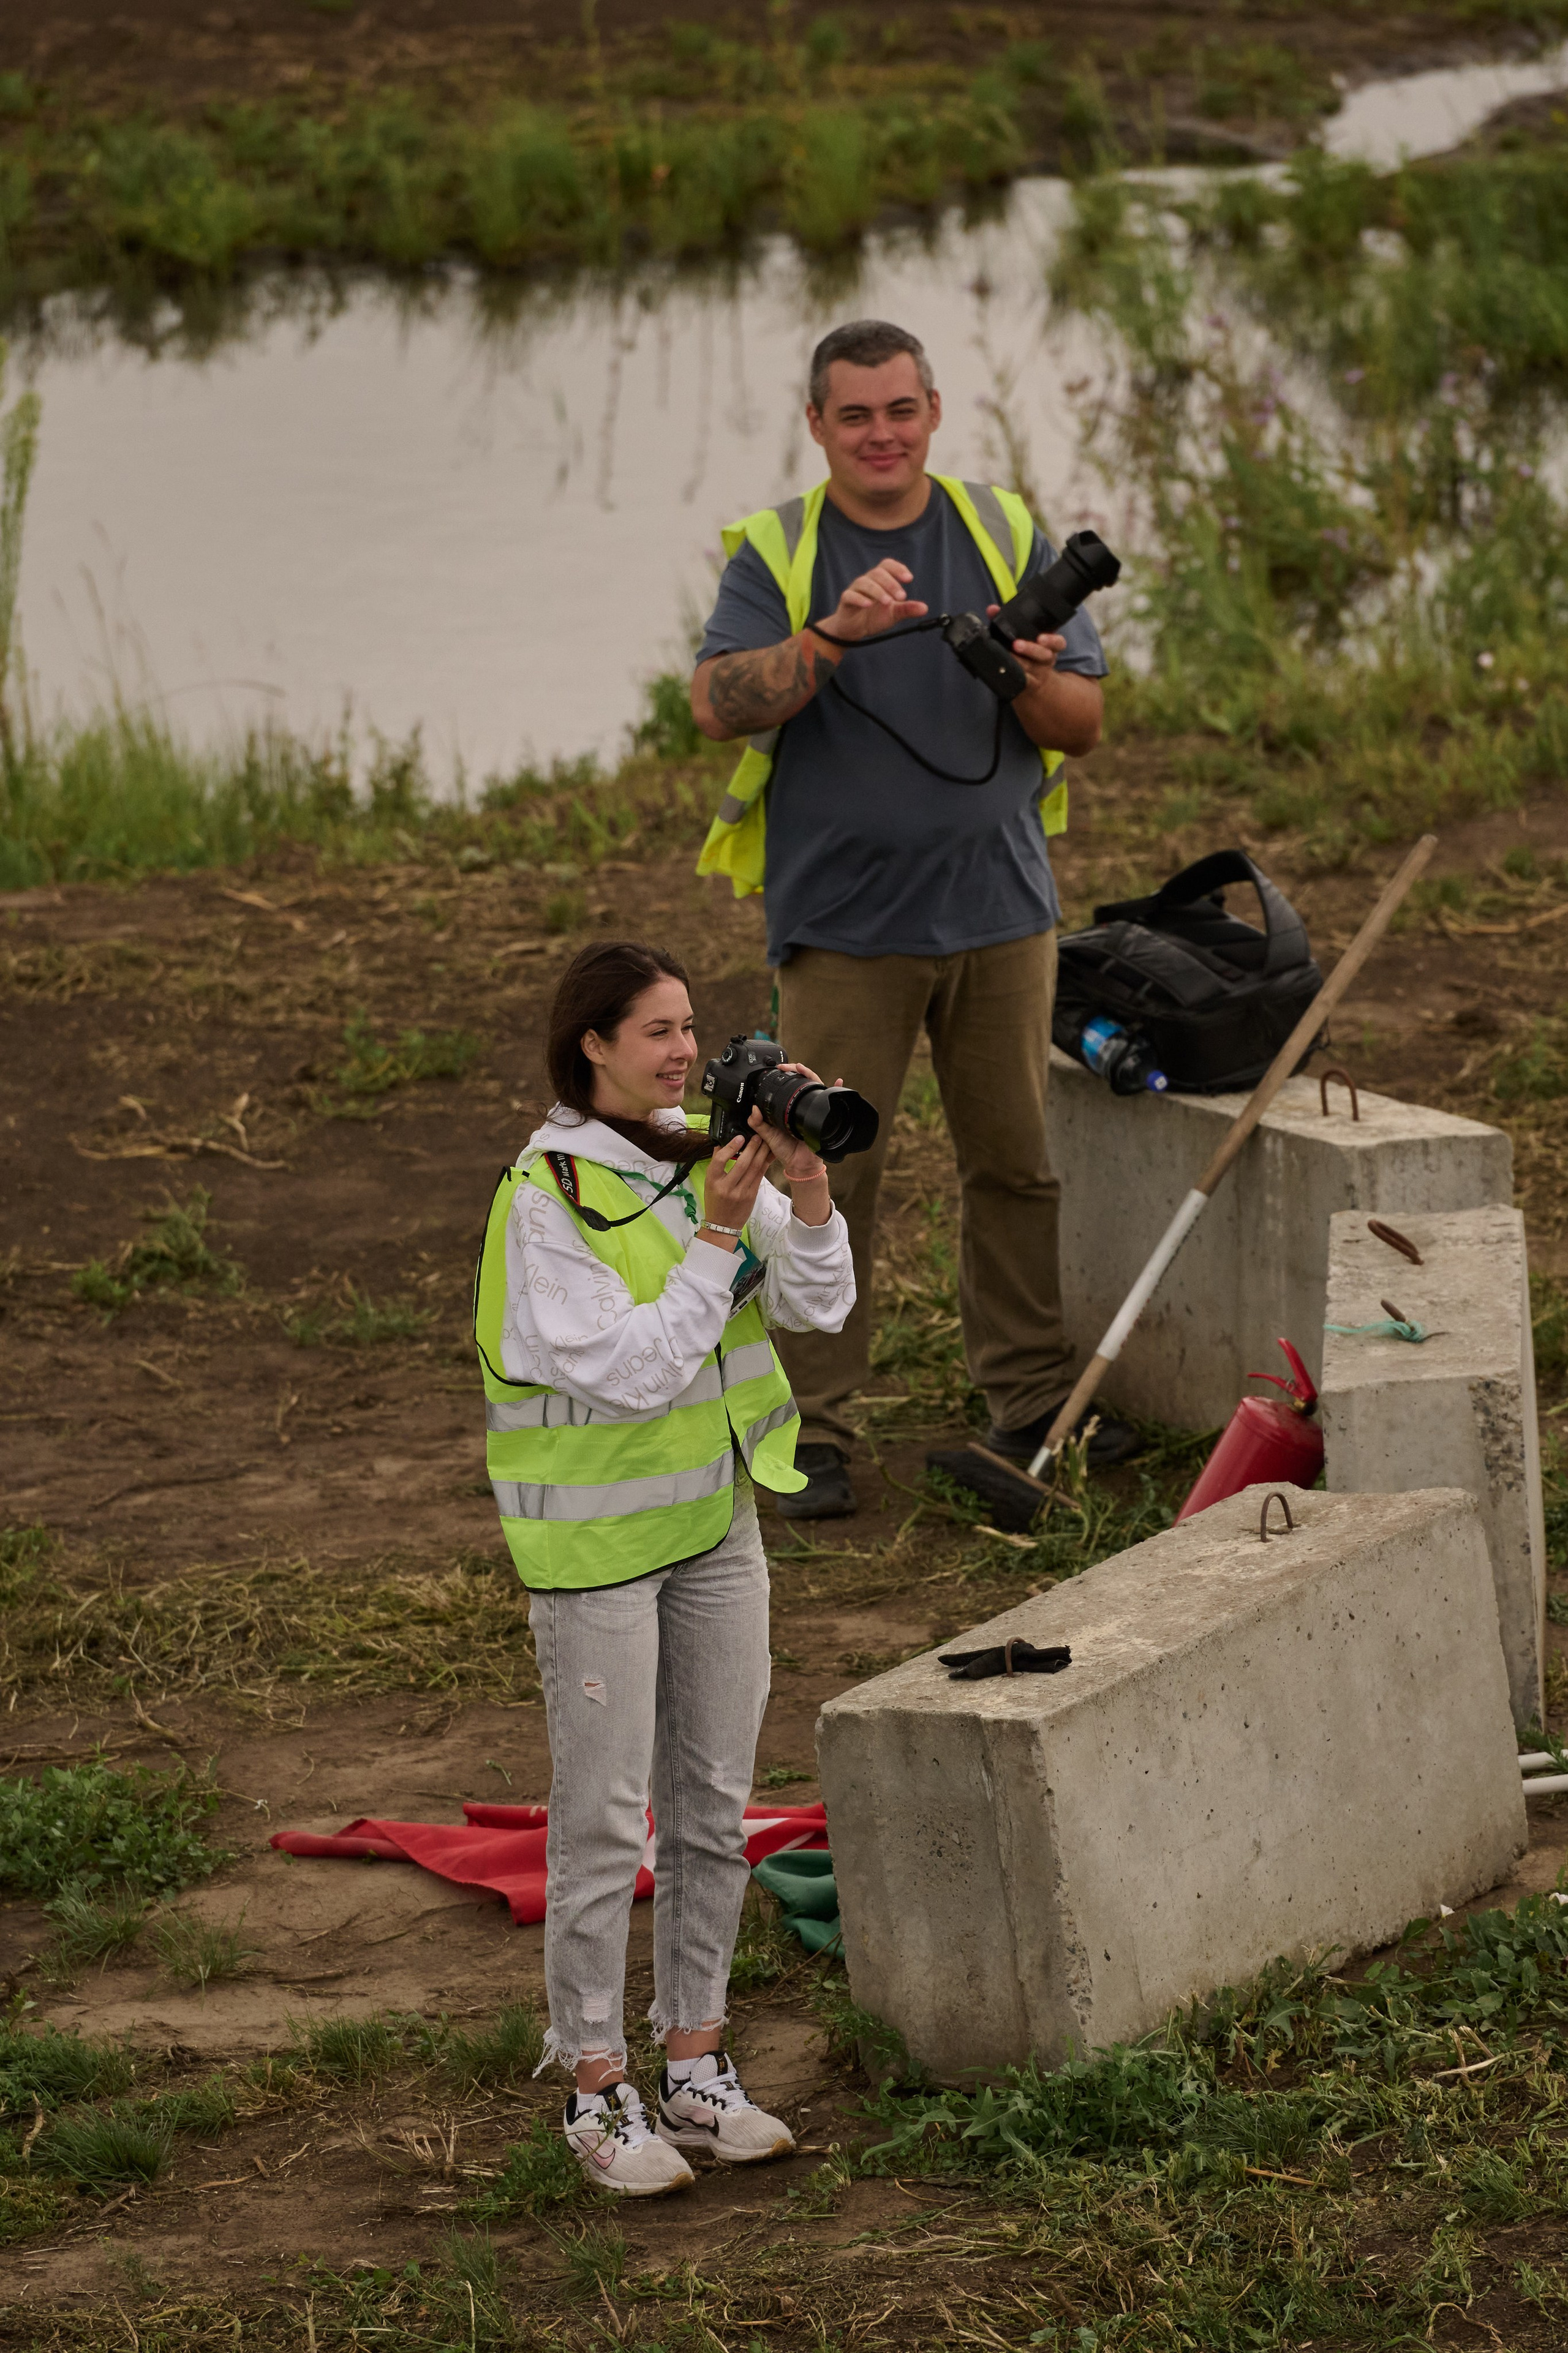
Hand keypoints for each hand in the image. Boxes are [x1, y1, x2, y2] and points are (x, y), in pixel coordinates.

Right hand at [699, 1129, 773, 1247]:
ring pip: (754, 1169)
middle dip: (752, 1147)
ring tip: (765, 1141)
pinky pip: (760, 1176)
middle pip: (742, 1163)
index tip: (739, 1137)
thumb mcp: (709, 1183)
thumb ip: (716, 1165)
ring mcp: (741, 1192)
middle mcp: (727, 1187)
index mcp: (713, 1181)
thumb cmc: (715, 1201)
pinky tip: (767, 1155)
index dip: (730, 1147)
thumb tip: (722, 1144)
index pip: (720, 1160)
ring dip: (761, 1153)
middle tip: (758, 1135)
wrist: (723, 1225)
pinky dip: (764, 1163)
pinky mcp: (751, 1195)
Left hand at [748, 1065, 829, 1180]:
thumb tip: (753, 1108)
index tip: (779, 1069)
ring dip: (811, 1075)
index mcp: (789, 1109)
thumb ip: (757, 1123)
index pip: (790, 1087)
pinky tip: (836, 1082)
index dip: (787, 1076)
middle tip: (790, 1066)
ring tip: (803, 1069)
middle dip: (798, 1070)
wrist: (798, 1164)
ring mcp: (814, 1110)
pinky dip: (835, 1090)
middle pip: (804, 1083)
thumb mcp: (767, 1135)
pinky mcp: (823, 1117)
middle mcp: (802, 1107)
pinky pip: (831, 1102)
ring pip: (815, 1088)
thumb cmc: (785, 1150)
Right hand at [830, 561, 927, 642]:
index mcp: (879, 580)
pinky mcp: (846, 600)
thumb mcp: (893, 614)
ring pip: (864, 583)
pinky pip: (850, 595)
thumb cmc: (873, 617)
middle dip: (891, 583)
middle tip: (902, 596)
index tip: (909, 578)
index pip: (887, 565)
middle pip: (877, 573)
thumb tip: (925, 608)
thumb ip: (907, 609)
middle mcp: (867, 581)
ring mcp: (855, 589)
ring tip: (888, 602)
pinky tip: (868, 604)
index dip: (898, 568)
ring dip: (878, 591)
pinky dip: (860, 599)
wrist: (853, 630)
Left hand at [986, 607, 1064, 685]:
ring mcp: (1039, 673)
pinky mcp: (1029, 684)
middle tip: (1017, 644)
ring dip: (1019, 663)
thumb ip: (1008, 620)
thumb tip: (992, 609)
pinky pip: (1023, 683)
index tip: (1041, 637)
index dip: (1052, 640)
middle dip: (1031, 649)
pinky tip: (1006, 673)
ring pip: (1032, 669)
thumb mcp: (1026, 634)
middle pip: (1044, 655)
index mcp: (1050, 645)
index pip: (1058, 642)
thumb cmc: (1028, 651)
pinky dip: (1015, 678)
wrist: (1037, 680)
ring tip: (1008, 657)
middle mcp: (1047, 659)